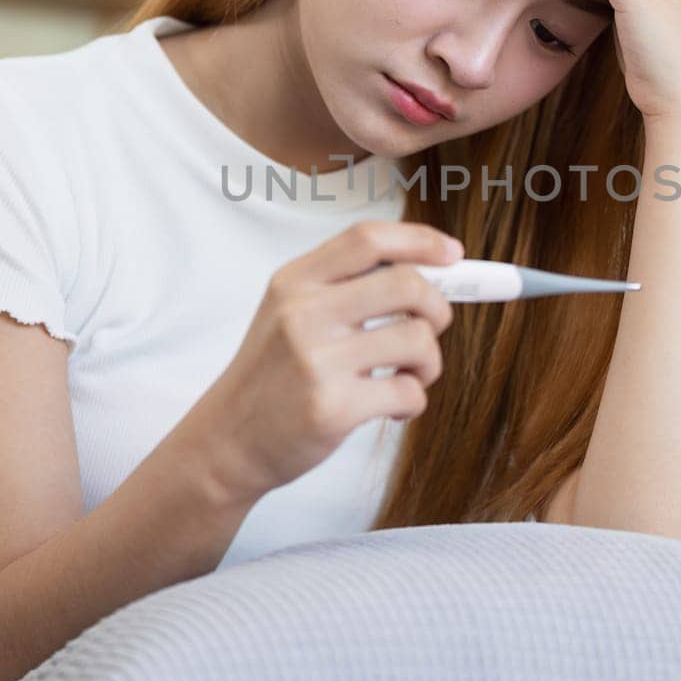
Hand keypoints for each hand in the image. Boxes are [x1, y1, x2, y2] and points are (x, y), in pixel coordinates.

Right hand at [198, 221, 460, 499]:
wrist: (227, 441)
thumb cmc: (273, 375)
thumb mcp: (289, 312)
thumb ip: (346, 286)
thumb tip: (433, 270)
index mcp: (294, 282)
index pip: (368, 239)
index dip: (421, 240)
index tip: (453, 254)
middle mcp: (303, 314)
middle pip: (407, 284)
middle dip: (438, 306)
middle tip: (430, 328)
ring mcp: (316, 361)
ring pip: (417, 339)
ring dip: (430, 362)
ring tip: (408, 376)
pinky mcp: (332, 408)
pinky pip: (409, 392)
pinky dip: (413, 401)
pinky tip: (391, 408)